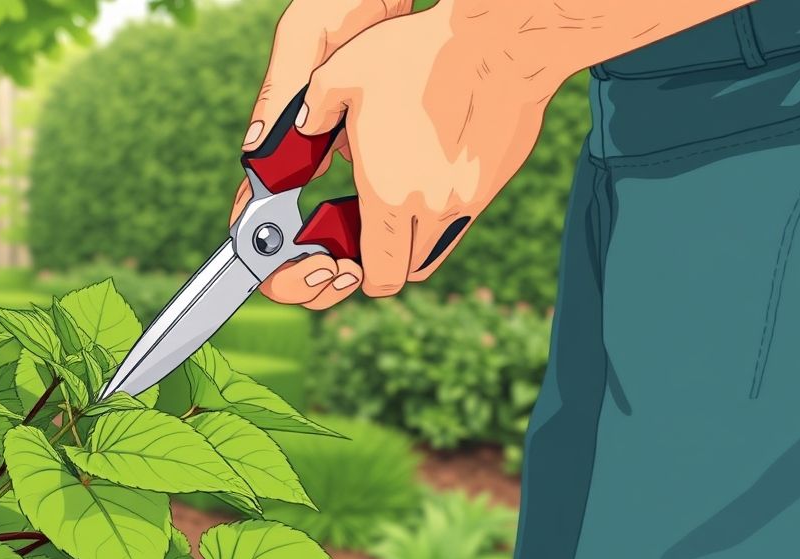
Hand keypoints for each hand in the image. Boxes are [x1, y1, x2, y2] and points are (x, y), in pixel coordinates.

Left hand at [259, 0, 755, 307]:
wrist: (501, 40)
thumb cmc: (419, 54)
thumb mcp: (341, 76)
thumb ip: (310, 115)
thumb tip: (298, 131)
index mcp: (388, 195)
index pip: (376, 277)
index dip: (356, 277)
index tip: (342, 257)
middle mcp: (432, 209)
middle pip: (404, 272)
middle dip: (380, 262)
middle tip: (363, 229)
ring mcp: (469, 201)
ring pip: (433, 250)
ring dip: (409, 241)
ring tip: (393, 202)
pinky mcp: (492, 184)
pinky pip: (460, 218)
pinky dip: (438, 214)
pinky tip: (426, 174)